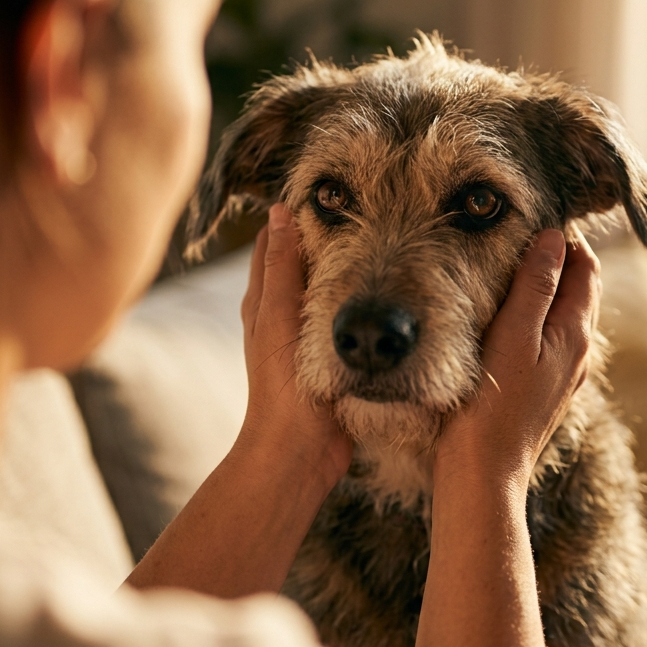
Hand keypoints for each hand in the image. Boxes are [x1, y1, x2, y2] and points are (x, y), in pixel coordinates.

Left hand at [240, 202, 352, 491]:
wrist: (297, 453)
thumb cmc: (283, 388)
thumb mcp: (280, 318)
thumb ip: (282, 266)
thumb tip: (279, 211)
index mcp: (262, 301)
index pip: (274, 242)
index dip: (295, 216)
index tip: (329, 193)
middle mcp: (280, 315)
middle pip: (301, 262)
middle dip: (324, 237)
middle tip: (364, 211)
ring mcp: (306, 337)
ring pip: (325, 288)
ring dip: (345, 268)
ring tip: (380, 242)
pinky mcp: (330, 357)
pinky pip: (343, 318)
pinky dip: (356, 301)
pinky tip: (383, 296)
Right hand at [435, 230, 599, 489]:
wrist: (483, 475)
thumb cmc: (492, 405)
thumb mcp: (512, 335)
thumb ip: (535, 285)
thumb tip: (554, 237)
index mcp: (575, 334)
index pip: (586, 267)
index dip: (564, 239)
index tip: (531, 221)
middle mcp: (579, 354)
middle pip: (581, 290)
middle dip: (559, 260)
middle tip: (519, 238)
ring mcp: (565, 375)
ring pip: (566, 316)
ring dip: (547, 289)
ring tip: (511, 271)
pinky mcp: (546, 391)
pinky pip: (551, 340)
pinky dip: (538, 318)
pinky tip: (508, 320)